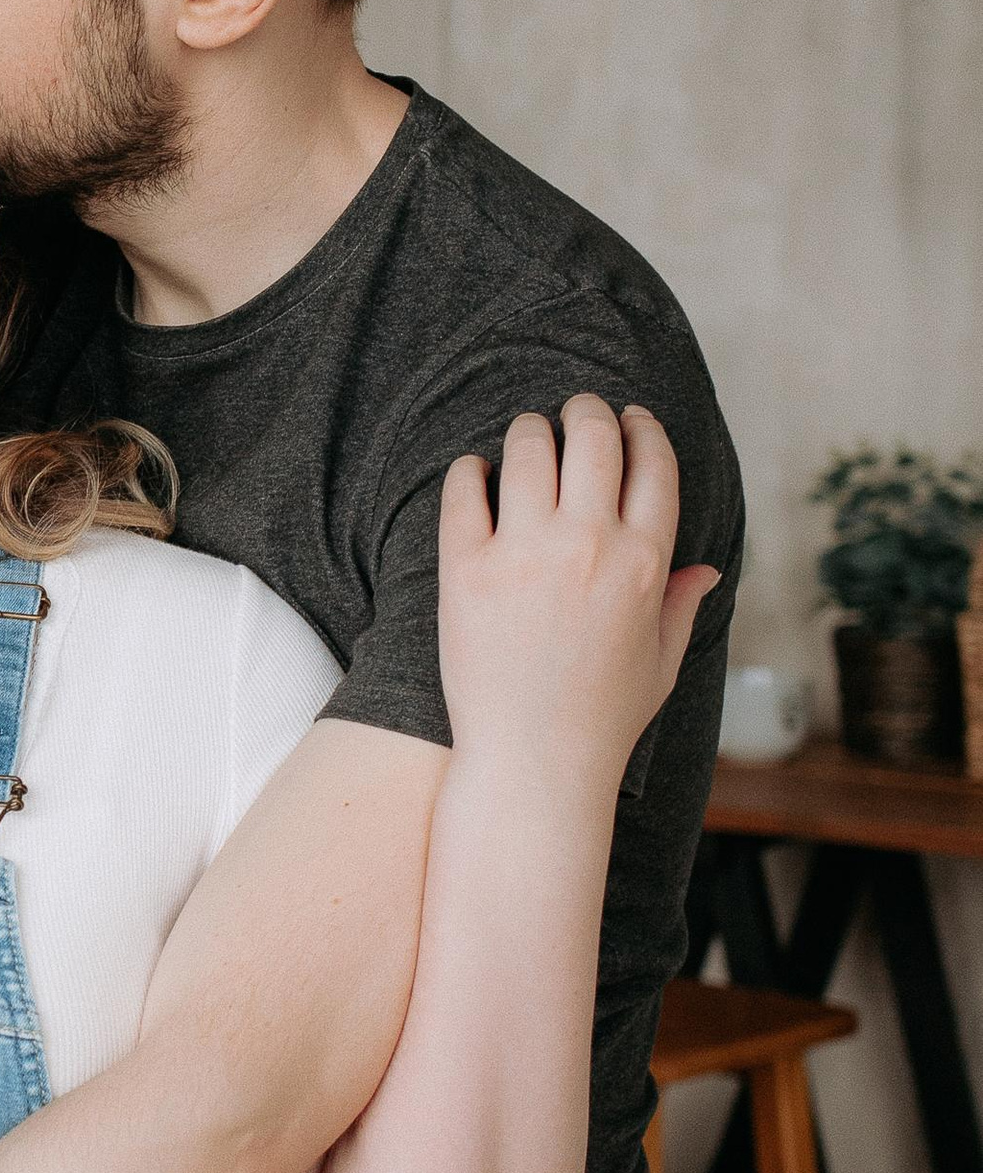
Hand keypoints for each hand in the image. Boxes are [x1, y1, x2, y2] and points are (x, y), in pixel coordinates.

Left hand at [438, 397, 717, 785]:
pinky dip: (471, 470)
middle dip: (587, 410)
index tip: (630, 417)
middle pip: (593, 436)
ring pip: (528, 447)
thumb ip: (681, 604)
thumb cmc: (600, 717)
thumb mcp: (659, 661)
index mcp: (646, 563)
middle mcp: (590, 547)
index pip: (653, 464)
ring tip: (527, 439)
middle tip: (575, 412)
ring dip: (530, 432)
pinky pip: (465, 487)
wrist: (531, 762)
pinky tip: (476, 475)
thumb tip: (707, 569)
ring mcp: (525, 554)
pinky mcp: (466, 569)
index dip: (642, 428)